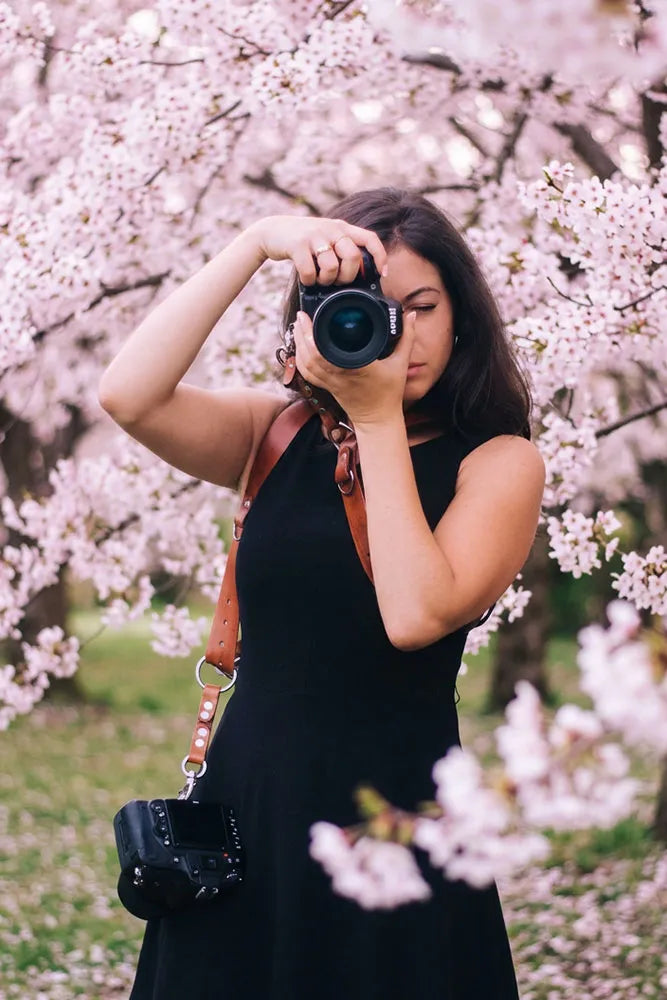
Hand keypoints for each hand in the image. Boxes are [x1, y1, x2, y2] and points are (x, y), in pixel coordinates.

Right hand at [247, 215, 387, 284]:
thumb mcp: (326, 239)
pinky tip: (306, 279)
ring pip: (332, 266)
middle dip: (348, 277)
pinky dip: (308, 281)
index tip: (382, 274)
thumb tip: (360, 277)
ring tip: (319, 280)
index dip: (380, 257)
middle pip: (353, 257)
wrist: (272, 231)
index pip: (370, 238)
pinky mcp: (297, 244)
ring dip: (326, 280)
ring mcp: (314, 235)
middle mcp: (331, 228)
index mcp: (342, 228)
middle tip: (338, 282)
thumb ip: (341, 250)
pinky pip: (309, 271)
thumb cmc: (304, 242)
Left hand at [292, 308, 418, 427]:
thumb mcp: (401, 364)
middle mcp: (340, 375)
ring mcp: (331, 383)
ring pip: (306, 364)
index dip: (314, 334)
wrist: (378, 419)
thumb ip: (407, 337)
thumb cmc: (390, 393)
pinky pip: (307, 374)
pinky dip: (300, 360)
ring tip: (298, 326)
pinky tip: (299, 346)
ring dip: (299, 345)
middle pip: (311, 355)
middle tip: (301, 315)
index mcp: (356, 367)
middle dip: (302, 334)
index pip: (328, 350)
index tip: (312, 315)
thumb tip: (411, 315)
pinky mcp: (327, 388)